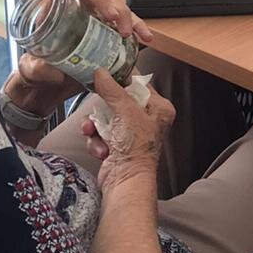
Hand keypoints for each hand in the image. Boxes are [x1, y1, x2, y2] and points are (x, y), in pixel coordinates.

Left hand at [1, 0, 153, 121]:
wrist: (49, 86)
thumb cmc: (37, 69)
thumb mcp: (31, 68)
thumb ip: (38, 68)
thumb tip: (53, 72)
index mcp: (55, 13)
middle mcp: (78, 11)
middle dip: (106, 3)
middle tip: (114, 18)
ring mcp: (95, 21)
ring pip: (115, 7)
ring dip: (126, 16)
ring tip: (131, 32)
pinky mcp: (108, 34)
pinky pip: (125, 25)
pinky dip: (137, 29)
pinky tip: (145, 37)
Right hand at [83, 70, 175, 190]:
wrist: (126, 183)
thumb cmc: (136, 148)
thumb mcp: (125, 112)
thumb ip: (112, 90)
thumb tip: (100, 72)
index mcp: (158, 108)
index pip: (139, 83)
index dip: (121, 76)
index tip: (104, 69)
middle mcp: (147, 119)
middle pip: (118, 100)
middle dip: (103, 108)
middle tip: (94, 104)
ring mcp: (130, 133)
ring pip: (105, 117)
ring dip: (96, 126)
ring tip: (93, 132)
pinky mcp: (116, 145)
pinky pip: (100, 133)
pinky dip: (97, 141)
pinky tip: (100, 149)